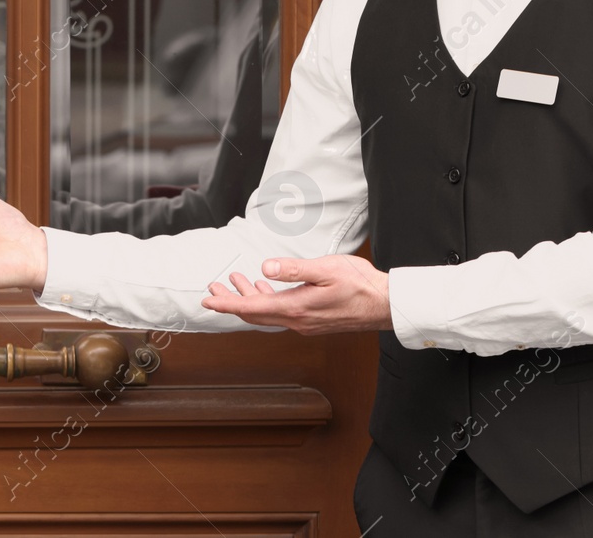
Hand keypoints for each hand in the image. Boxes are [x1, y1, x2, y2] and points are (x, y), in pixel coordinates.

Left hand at [199, 254, 390, 334]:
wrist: (385, 305)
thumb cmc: (359, 285)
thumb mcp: (325, 269)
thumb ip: (293, 269)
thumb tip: (264, 268)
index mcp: (295, 309)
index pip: (251, 308)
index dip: (226, 303)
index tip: (207, 299)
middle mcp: (296, 321)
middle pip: (254, 314)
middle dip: (231, 302)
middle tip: (213, 290)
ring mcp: (305, 323)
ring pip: (267, 313)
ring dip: (248, 299)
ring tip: (234, 282)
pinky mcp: (313, 320)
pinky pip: (280, 313)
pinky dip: (266, 300)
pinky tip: (265, 288)